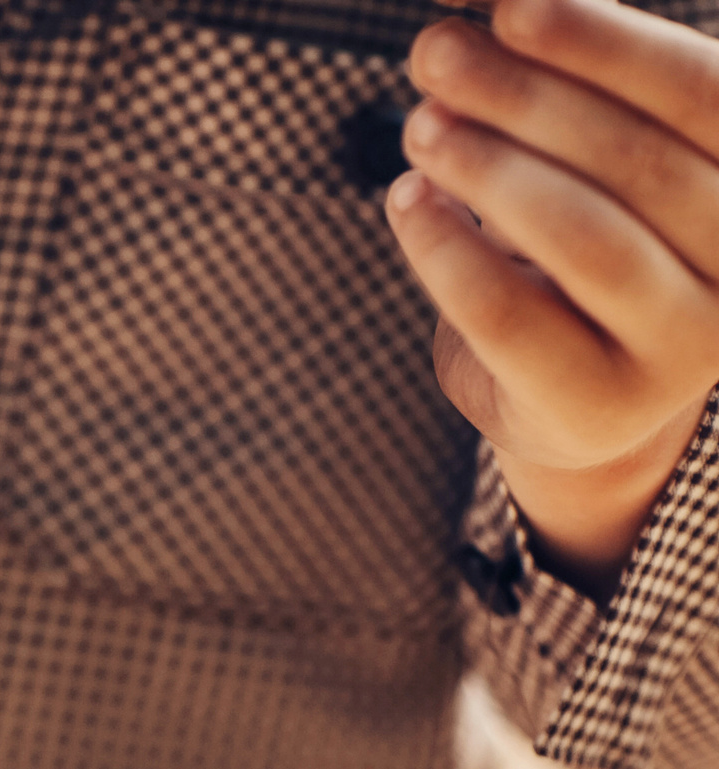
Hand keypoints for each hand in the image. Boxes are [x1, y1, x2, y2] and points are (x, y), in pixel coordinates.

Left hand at [388, 0, 718, 585]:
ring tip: (418, 124)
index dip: (604, 43)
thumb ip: (569, 79)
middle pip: (638, 159)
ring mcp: (687, 346)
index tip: (508, 7)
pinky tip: (405, 200)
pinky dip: (445, 250)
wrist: (576, 394)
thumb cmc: (590, 238)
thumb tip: (477, 4)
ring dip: (487, 168)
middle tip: (434, 55)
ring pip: (584, 239)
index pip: (702, 92)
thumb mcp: (597, 151)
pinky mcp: (601, 403)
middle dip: (523, 96)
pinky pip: (509, 315)